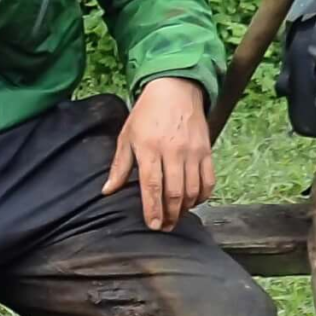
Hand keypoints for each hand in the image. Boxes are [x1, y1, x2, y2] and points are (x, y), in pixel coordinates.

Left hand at [103, 77, 214, 230]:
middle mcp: (173, 152)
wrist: (175, 89)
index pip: (152, 186)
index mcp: (149, 149)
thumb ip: (119, 166)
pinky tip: (194, 201)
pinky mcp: (206, 151)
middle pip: (174, 193)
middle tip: (165, 226)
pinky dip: (202, 196)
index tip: (153, 225)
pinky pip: (208, 180)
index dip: (153, 209)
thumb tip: (107, 190)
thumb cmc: (147, 113)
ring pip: (192, 190)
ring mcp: (192, 152)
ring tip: (177, 216)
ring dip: (185, 208)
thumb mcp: (127, 136)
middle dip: (170, 215)